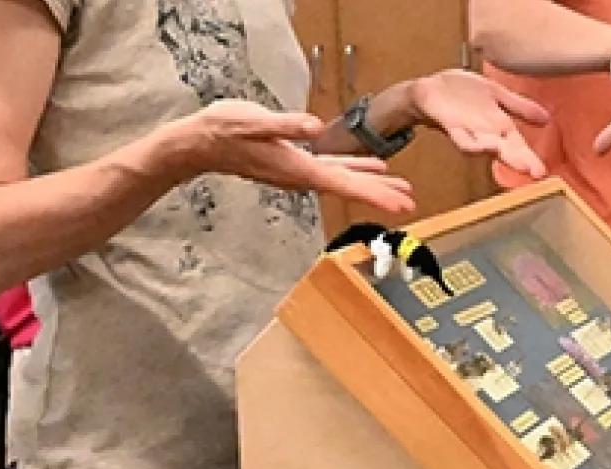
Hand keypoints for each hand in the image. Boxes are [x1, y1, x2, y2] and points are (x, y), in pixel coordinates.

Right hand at [163, 100, 414, 213]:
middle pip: (351, 188)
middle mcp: (303, 176)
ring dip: (374, 185)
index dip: (375, 194)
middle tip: (411, 203)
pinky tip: (374, 167)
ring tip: (402, 190)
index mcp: (299, 168)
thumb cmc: (223, 130)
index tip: (400, 206)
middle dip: (382, 196)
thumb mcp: (254, 121)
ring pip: (346, 180)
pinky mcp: (297, 162)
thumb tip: (315, 128)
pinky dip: (356, 169)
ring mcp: (300, 172)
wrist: (199, 143)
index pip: (345, 184)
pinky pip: (334, 170)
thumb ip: (286, 125)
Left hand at [407, 70, 550, 177]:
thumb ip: (520, 107)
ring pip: (485, 146)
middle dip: (519, 161)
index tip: (542, 173)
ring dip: (499, 154)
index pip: (519, 146)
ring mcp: (468, 131)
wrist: (432, 89)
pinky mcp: (450, 125)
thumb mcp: (497, 94)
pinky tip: (481, 147)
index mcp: (500, 126)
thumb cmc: (464, 93)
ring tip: (515, 161)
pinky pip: (461, 138)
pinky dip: (471, 144)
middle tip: (534, 172)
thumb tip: (548, 118)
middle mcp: (486, 133)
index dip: (530, 159)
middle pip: (505, 150)